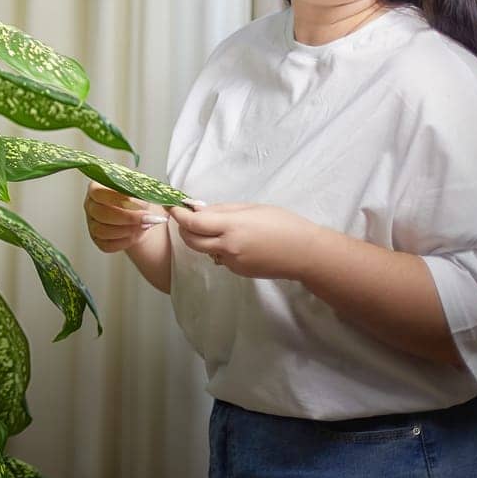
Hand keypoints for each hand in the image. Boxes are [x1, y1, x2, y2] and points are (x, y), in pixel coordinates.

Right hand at [84, 181, 167, 252]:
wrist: (139, 213)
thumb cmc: (136, 197)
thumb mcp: (138, 188)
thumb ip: (139, 191)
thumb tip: (147, 196)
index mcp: (95, 188)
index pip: (98, 193)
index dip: (118, 199)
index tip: (138, 203)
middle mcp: (90, 206)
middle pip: (101, 214)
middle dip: (127, 217)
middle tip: (148, 217)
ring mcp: (92, 224)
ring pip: (102, 231)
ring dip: (127, 230)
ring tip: (146, 225)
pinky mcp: (98, 240)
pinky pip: (107, 245)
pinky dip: (125, 241)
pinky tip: (138, 234)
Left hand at [169, 202, 320, 279]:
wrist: (305, 253)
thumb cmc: (283, 224)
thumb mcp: (251, 208)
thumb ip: (222, 210)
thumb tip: (198, 210)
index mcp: (231, 227)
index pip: (193, 223)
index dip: (178, 214)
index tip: (170, 205)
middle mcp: (228, 247)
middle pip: (190, 240)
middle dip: (183, 228)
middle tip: (185, 216)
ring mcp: (233, 262)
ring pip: (204, 250)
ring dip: (200, 239)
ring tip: (213, 226)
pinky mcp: (239, 272)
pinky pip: (219, 257)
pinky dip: (217, 247)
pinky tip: (233, 240)